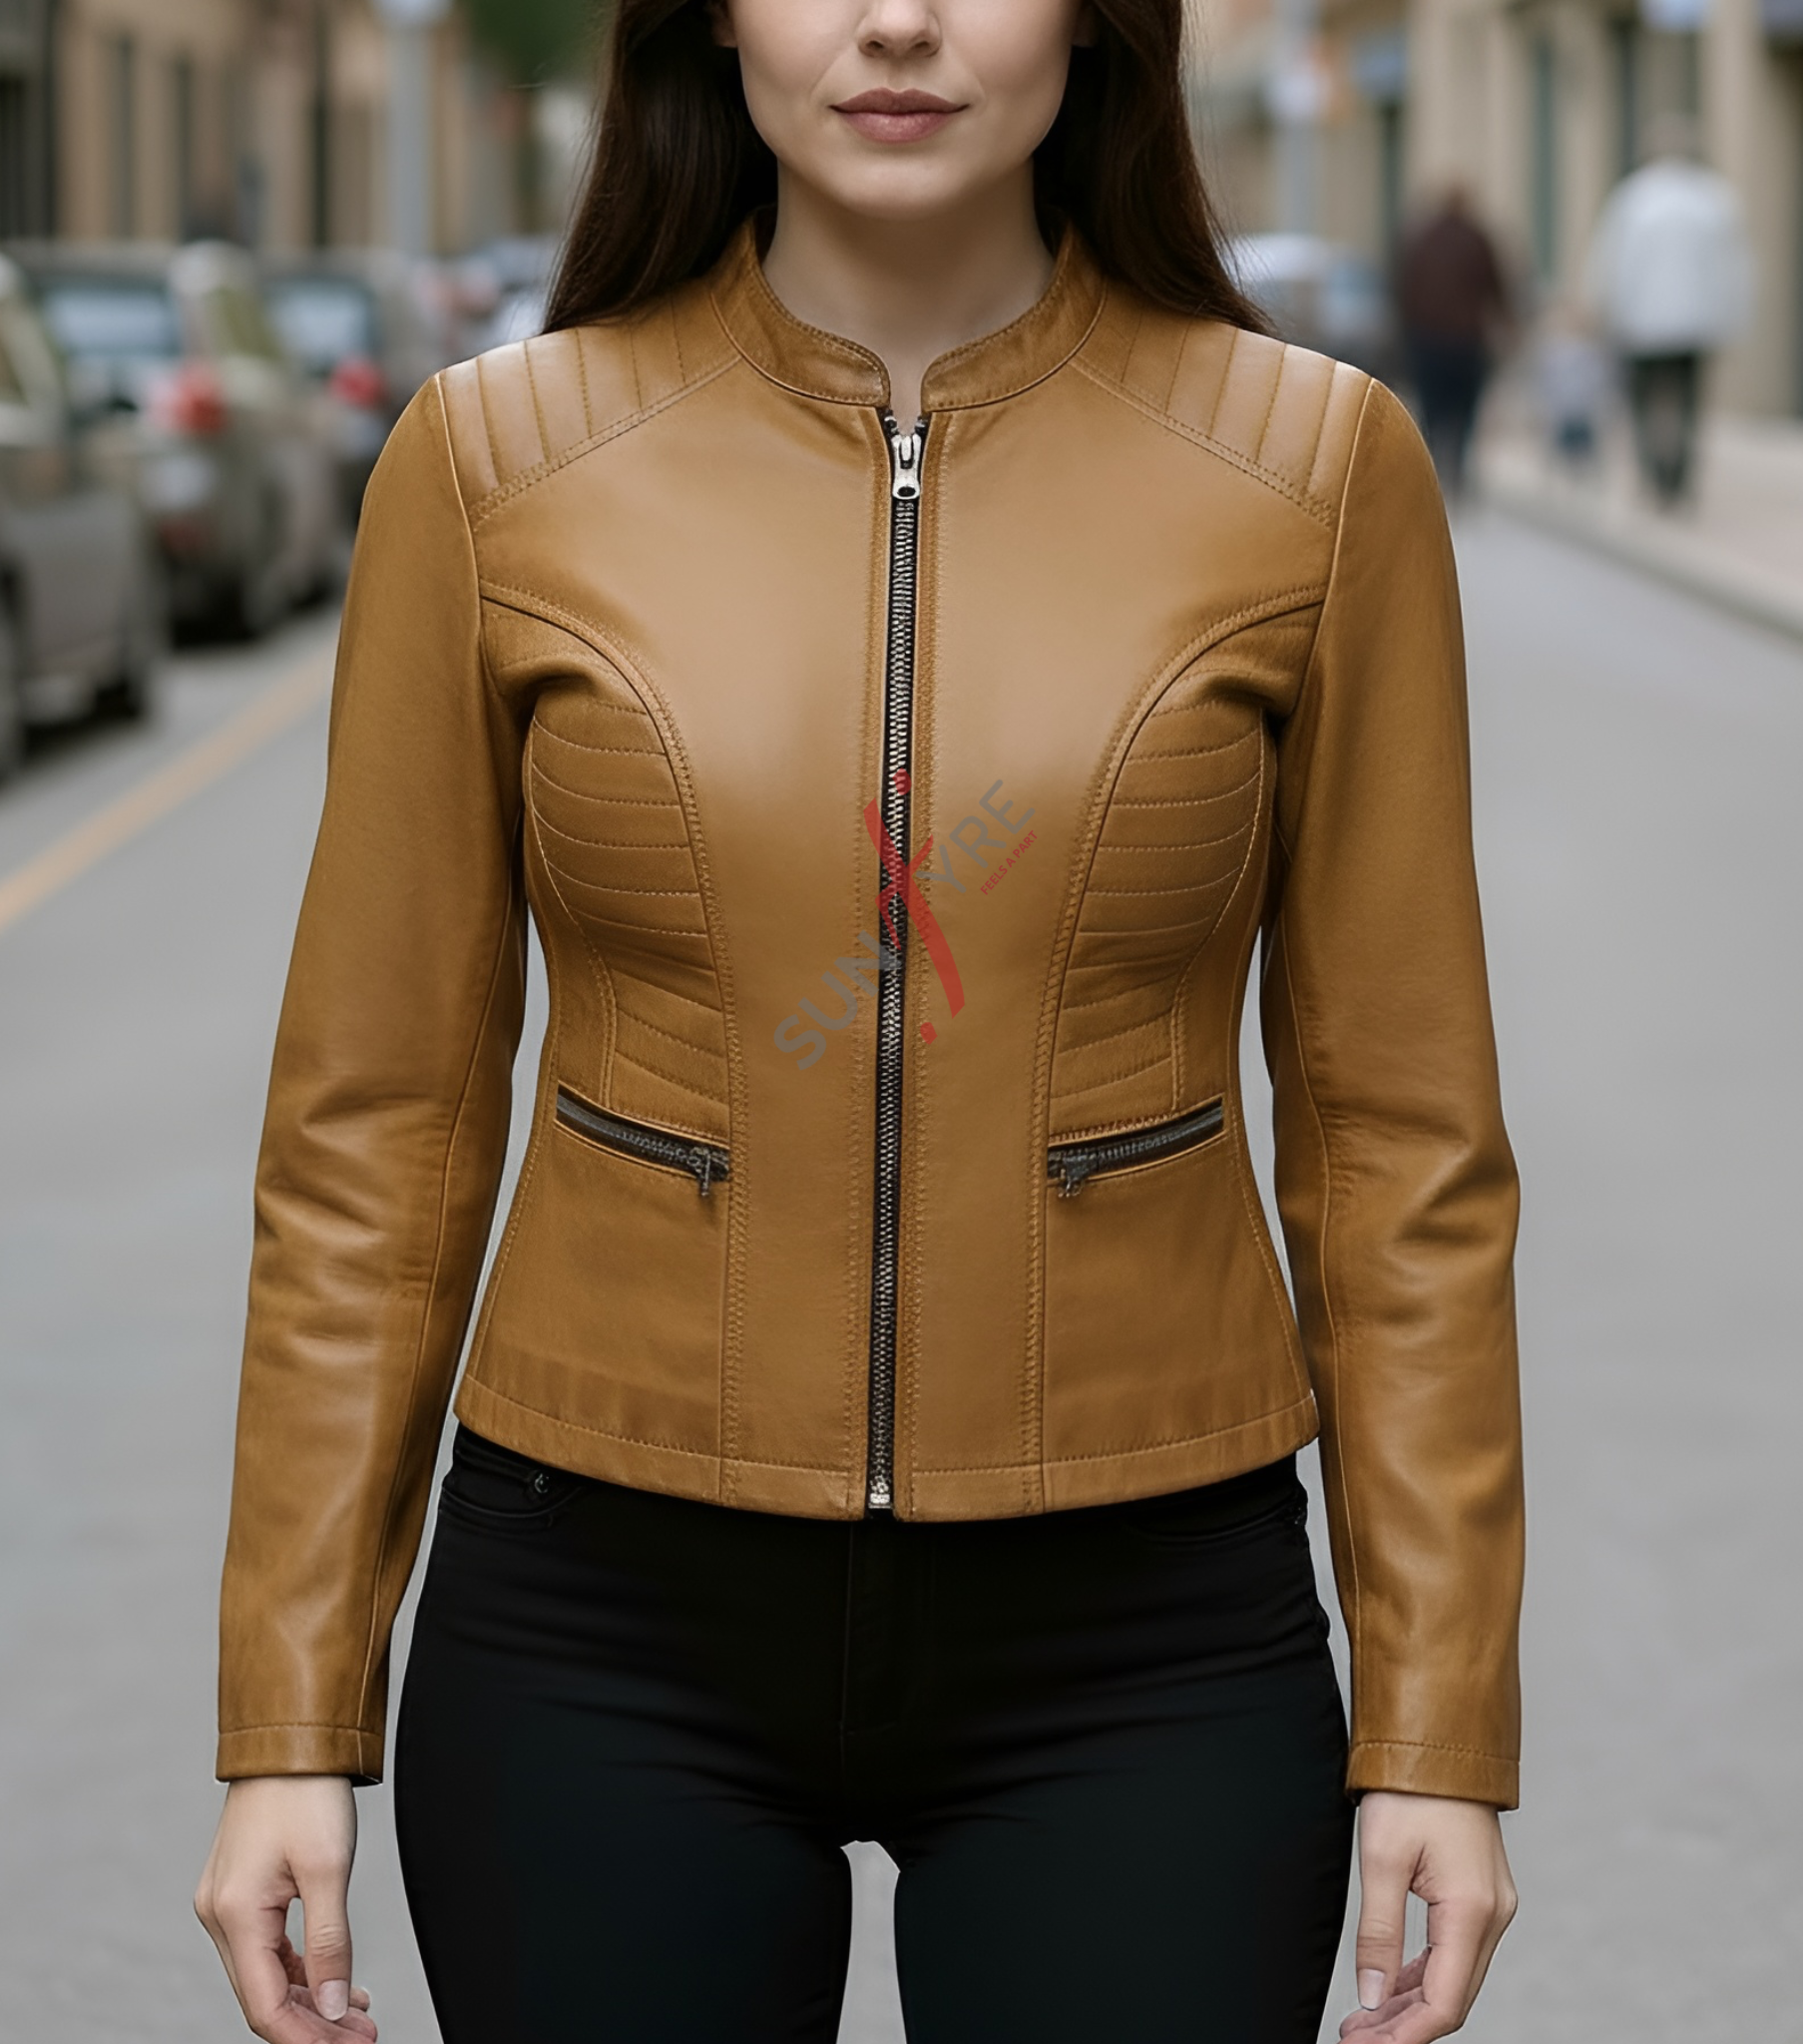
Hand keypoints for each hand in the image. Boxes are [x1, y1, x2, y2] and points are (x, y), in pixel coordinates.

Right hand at [195, 1776, 375, 2041]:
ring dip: (310, 1998)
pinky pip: (267, 1947)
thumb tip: (335, 2006)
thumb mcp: (330, 1869)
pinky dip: (300, 1968)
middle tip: (364, 2034)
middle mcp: (220, 1914)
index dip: (307, 2036)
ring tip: (358, 2015)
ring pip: (265, 1975)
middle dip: (314, 2023)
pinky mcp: (240, 1891)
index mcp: (235, 1914)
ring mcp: (226, 1902)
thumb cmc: (306, 1793)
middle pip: (263, 1996)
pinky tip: (334, 1978)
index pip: (265, 2005)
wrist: (288, 1739)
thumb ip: (330, 1943)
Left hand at [1338, 1791, 1515, 2041]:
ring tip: (1365, 2021)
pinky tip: (1391, 1987)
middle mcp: (1493, 1914)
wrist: (1441, 1740)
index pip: (1445, 2002)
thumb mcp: (1381, 1858)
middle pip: (1452, 1996)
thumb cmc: (1410, 1790)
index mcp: (1472, 1911)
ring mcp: (1491, 1905)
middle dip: (1405, 2026)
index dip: (1406, 2035)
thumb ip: (1379, 1934)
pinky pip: (1455, 1950)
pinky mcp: (1480, 1894)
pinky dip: (1423, 1974)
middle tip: (1356, 2038)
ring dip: (1411, 2003)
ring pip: (1454, 1976)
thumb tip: (1372, 1998)